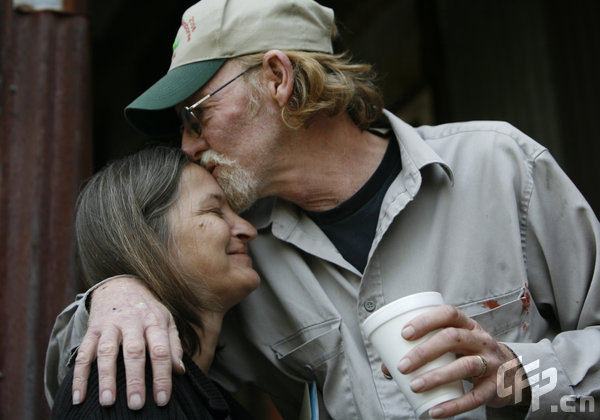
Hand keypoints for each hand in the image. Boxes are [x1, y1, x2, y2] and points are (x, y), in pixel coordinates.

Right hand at [71, 276, 183, 409]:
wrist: (120, 285)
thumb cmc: (147, 309)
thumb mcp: (166, 320)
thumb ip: (173, 345)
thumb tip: (179, 371)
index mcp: (153, 321)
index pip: (160, 350)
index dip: (162, 376)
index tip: (162, 399)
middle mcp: (131, 322)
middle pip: (133, 351)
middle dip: (135, 379)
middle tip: (136, 405)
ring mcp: (109, 325)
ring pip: (106, 352)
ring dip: (106, 378)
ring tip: (107, 403)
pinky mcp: (91, 330)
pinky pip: (83, 354)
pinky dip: (79, 376)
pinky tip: (79, 397)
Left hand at [383, 305, 527, 417]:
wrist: (511, 373)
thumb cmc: (470, 354)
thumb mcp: (454, 346)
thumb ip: (425, 352)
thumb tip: (388, 367)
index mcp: (468, 325)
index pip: (448, 314)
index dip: (426, 321)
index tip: (404, 333)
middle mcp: (481, 340)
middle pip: (453, 338)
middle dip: (424, 352)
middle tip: (402, 365)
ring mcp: (491, 363)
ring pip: (464, 366)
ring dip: (436, 376)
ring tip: (414, 386)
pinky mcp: (495, 387)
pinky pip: (475, 397)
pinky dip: (454, 405)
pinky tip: (436, 411)